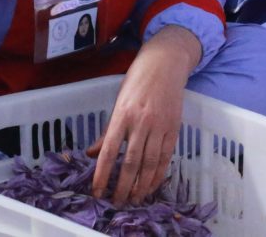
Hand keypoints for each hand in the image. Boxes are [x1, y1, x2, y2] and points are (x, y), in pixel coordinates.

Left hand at [88, 25, 200, 204]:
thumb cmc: (138, 80)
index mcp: (122, 114)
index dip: (102, 174)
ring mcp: (159, 126)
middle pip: (130, 162)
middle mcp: (141, 122)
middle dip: (123, 186)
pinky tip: (151, 185)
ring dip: (141, 185)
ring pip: (149, 164)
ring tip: (134, 199)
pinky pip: (165, 157)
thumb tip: (91, 154)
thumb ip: (108, 130)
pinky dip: (158, 174)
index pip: (109, 151)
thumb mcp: (118, 102)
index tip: (97, 190)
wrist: (166, 63)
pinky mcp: (173, 128)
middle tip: (117, 202)